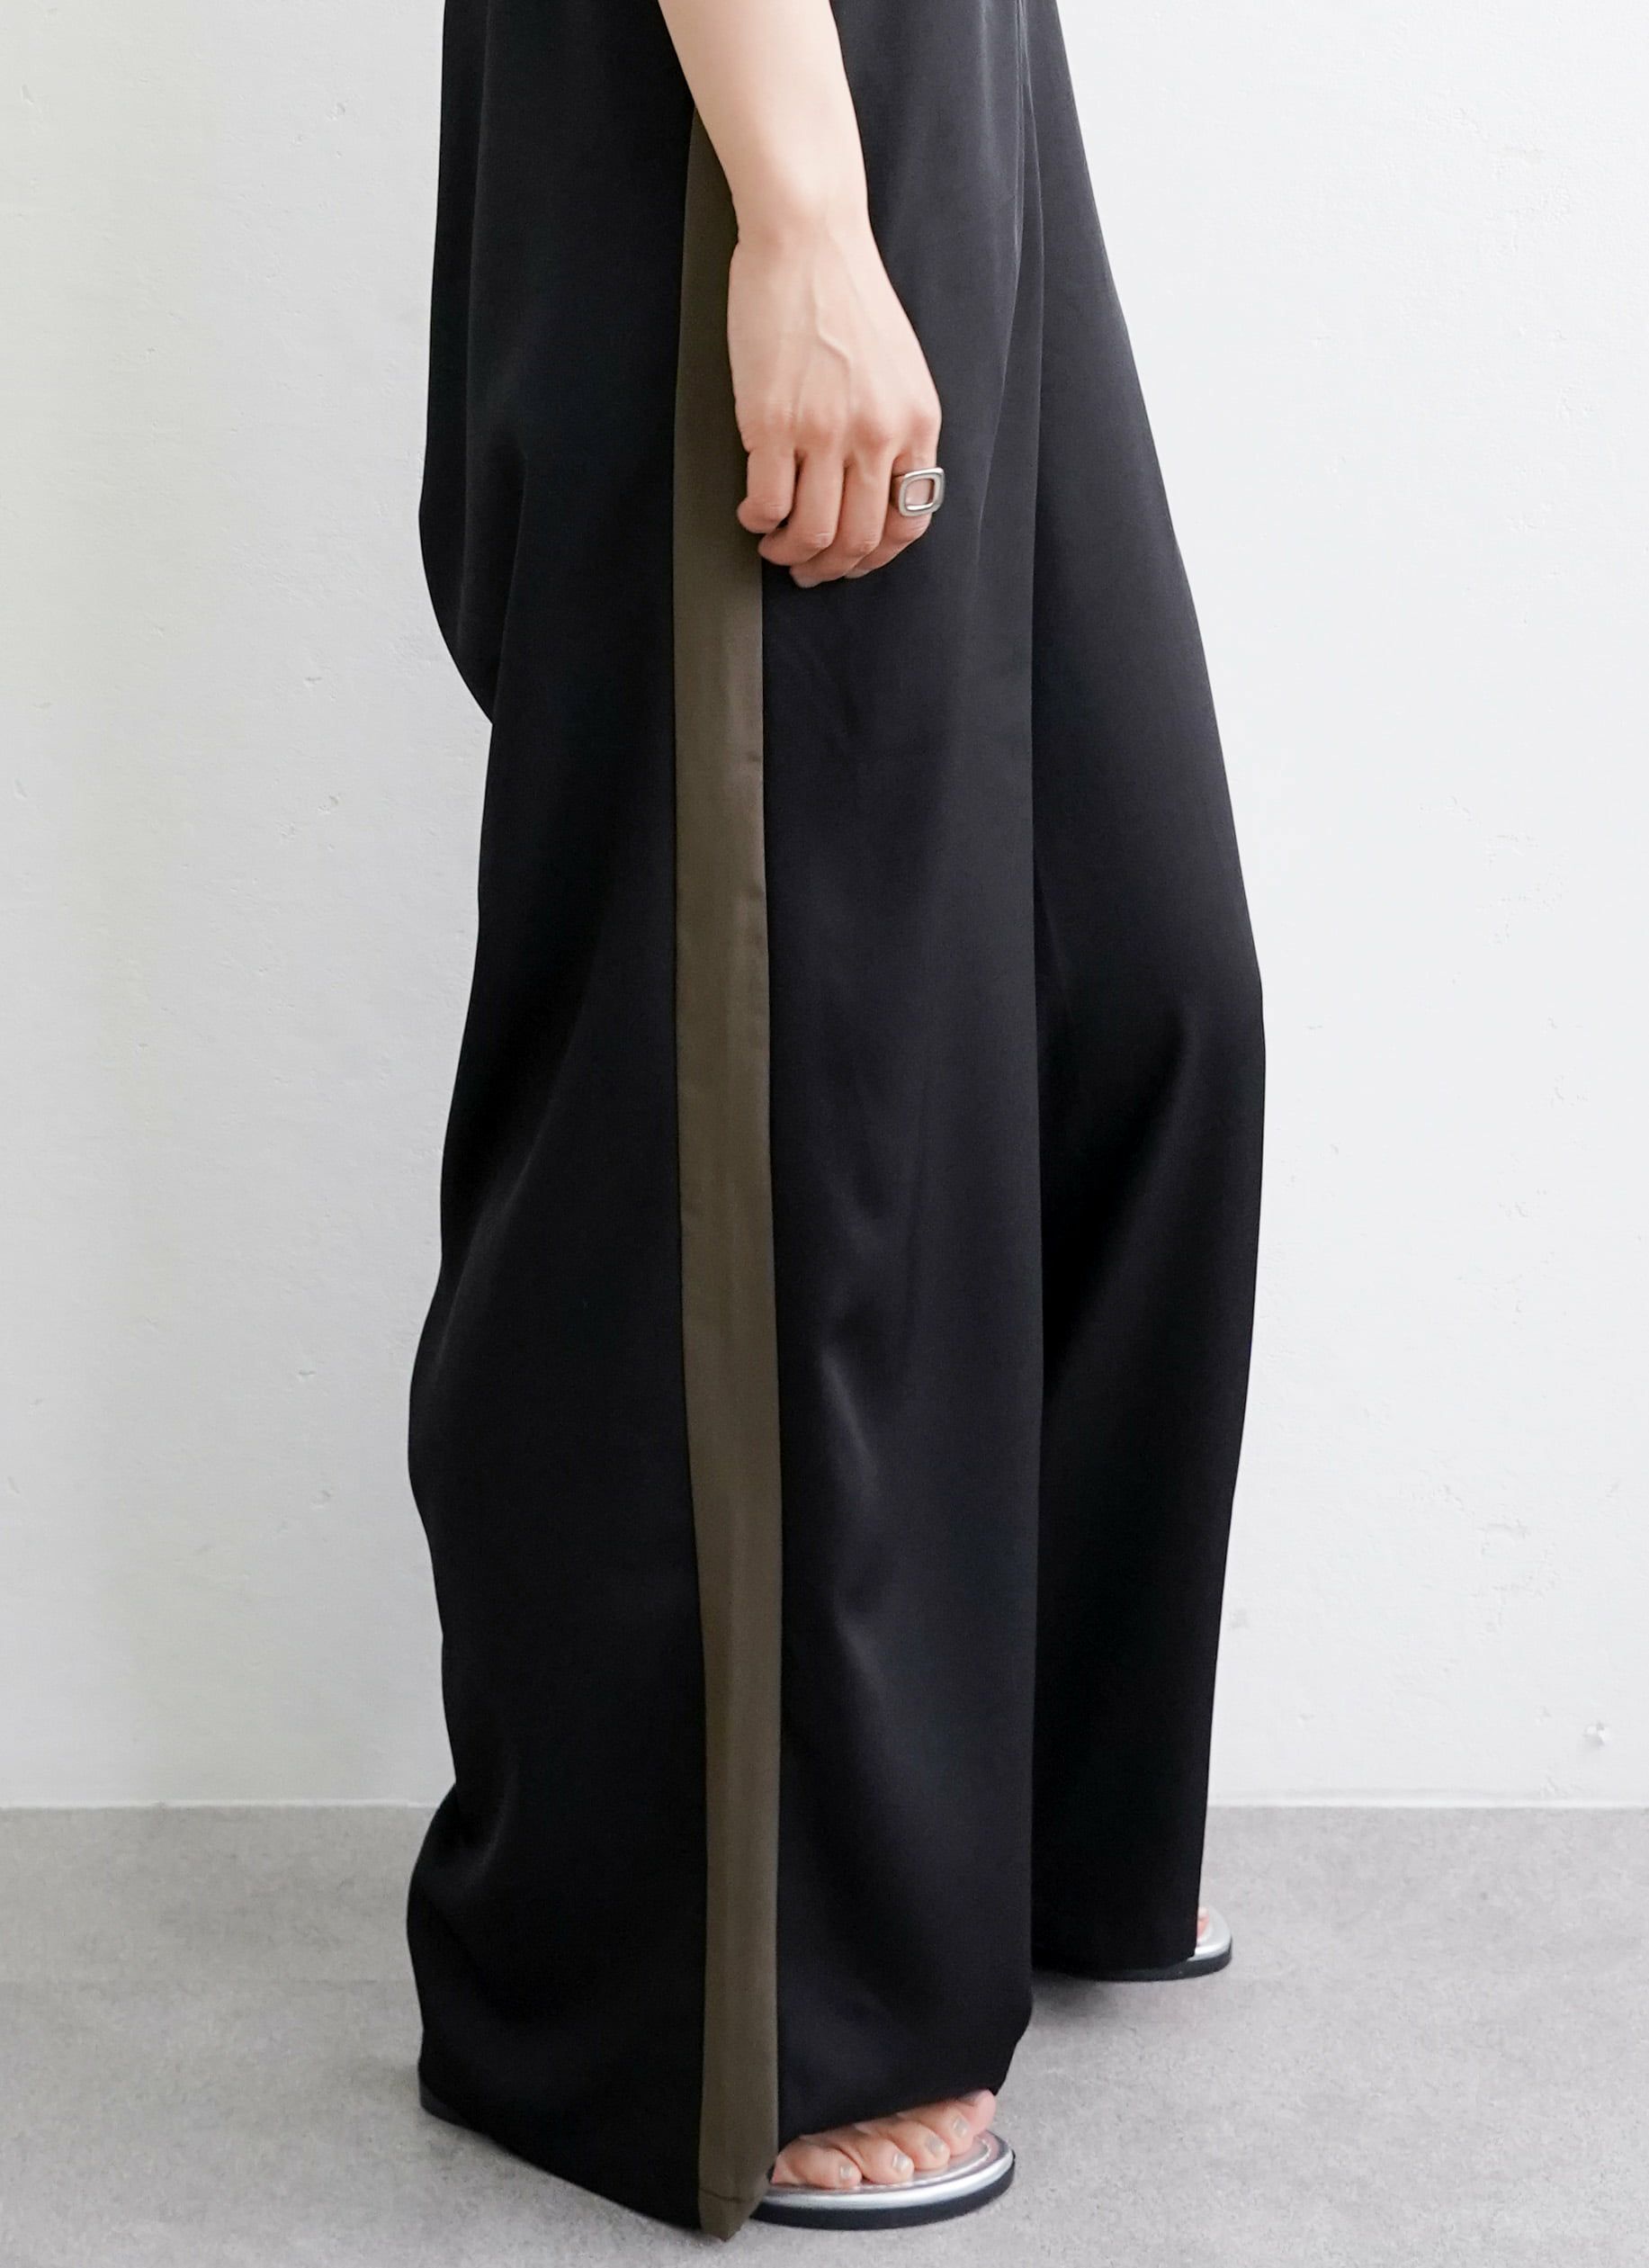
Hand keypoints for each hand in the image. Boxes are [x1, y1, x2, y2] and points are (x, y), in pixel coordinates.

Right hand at [727, 214, 941, 586]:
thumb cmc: (847, 294)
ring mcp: (824, 431)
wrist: (809, 237)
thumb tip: (871, 485)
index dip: (876, 557)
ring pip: (812, 533)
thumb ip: (894, 426)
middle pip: (857, 540)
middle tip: (806, 569)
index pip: (908, 524)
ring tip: (774, 545)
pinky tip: (751, 512)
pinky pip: (767, 502)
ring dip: (789, 553)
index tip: (852, 561)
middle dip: (829, 568)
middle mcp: (876, 434)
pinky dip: (758, 520)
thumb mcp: (899, 368)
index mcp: (916, 423)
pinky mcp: (772, 421)